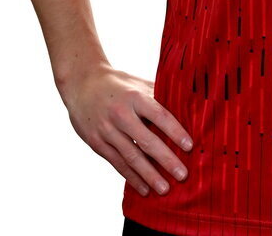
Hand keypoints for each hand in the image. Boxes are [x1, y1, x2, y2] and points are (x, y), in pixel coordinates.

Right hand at [59, 63, 193, 196]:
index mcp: (135, 97)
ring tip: (164, 189)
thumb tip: (185, 107)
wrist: (82, 83)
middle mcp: (121, 115)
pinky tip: (144, 188)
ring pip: (131, 157)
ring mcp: (107, 130)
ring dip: (149, 175)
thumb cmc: (118, 84)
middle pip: (147, 141)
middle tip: (182, 175)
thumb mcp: (137, 84)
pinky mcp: (97, 143)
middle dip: (166, 160)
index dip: (175, 131)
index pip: (159, 116)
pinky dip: (131, 177)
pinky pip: (117, 163)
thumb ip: (158, 95)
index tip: (190, 146)